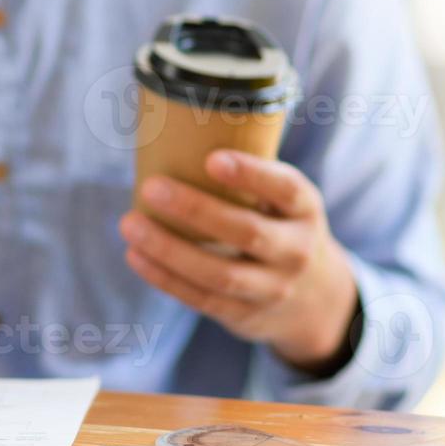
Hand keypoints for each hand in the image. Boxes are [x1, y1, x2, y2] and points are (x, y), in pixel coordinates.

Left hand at [119, 150, 358, 371]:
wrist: (314, 299)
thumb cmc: (281, 227)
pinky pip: (201, 298)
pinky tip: (135, 255)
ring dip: (169, 249)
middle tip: (151, 187)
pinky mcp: (245, 315)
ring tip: (129, 224)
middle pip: (247, 233)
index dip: (251, 174)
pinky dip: (165, 278)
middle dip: (195, 210)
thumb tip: (178, 130)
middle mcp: (296, 251)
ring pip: (219, 273)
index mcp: (305, 210)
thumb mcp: (285, 202)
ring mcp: (273, 288)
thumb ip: (250, 177)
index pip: (285, 189)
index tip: (211, 158)